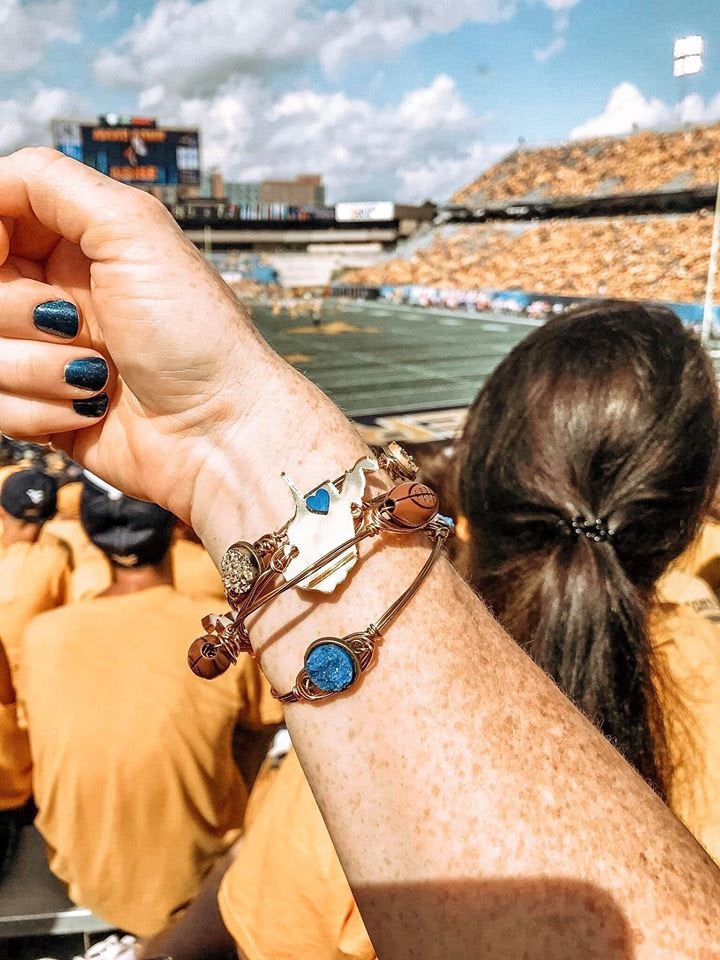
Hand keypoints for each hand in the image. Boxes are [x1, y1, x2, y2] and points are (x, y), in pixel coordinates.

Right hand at [0, 148, 273, 526]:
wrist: (221, 433)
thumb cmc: (197, 335)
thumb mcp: (135, 229)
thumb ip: (51, 183)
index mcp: (79, 245)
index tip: (3, 256)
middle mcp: (58, 296)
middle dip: (18, 311)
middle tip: (71, 321)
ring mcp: (49, 355)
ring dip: (36, 366)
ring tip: (96, 373)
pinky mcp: (44, 410)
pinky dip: (41, 409)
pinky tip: (90, 408)